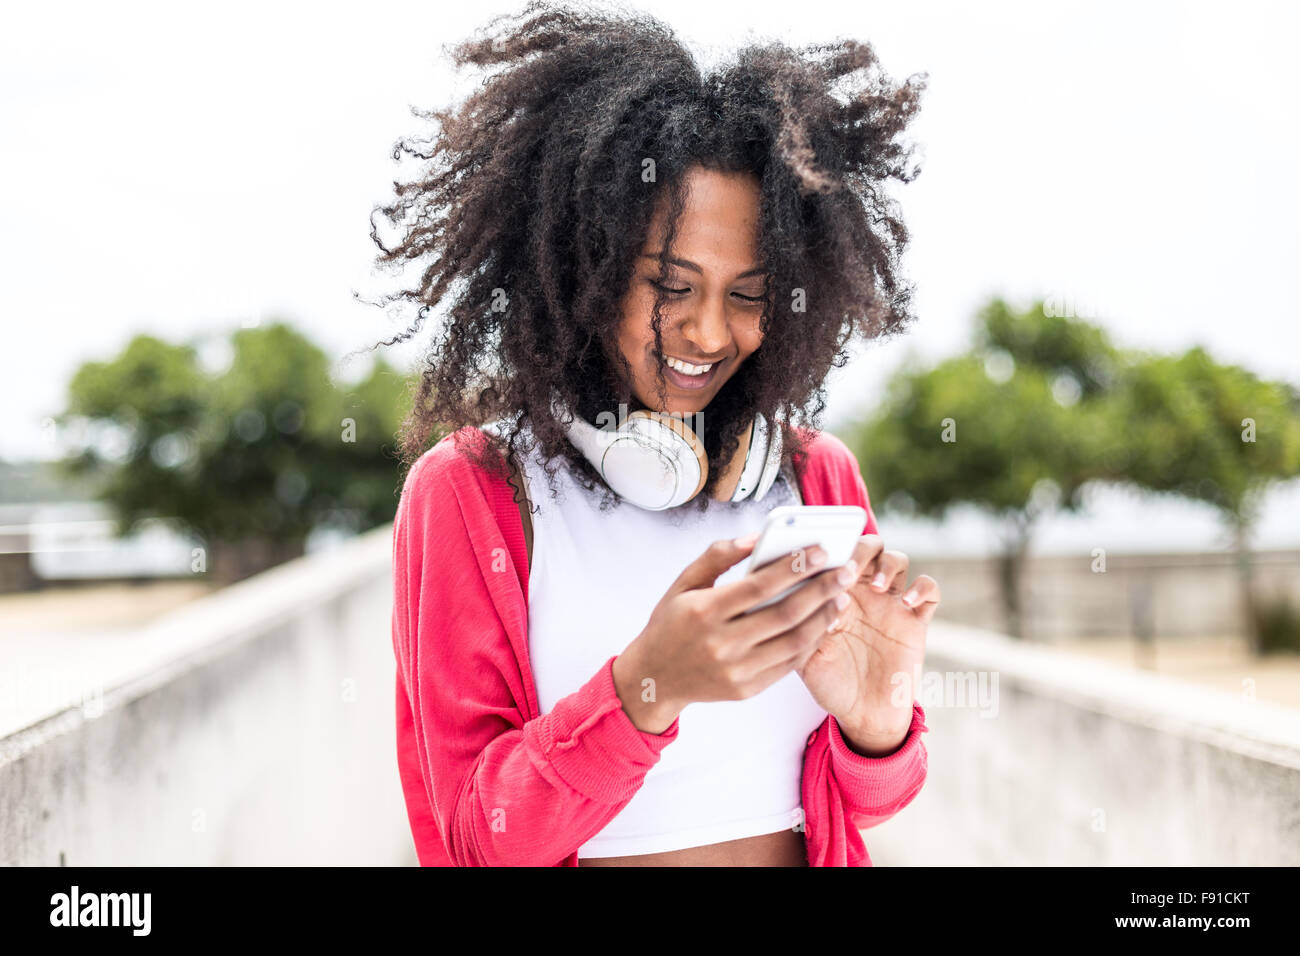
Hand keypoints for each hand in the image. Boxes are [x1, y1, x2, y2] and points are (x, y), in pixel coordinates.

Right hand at [613, 533, 857, 732]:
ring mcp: (735, 670)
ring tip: (841, 597)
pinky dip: (810, 642)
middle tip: (845, 571)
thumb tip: (757, 537)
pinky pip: (788, 664)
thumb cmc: (672, 622)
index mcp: (704, 612)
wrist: (655, 678)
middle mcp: (721, 644)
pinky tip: (822, 623)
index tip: (821, 549)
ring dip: (823, 618)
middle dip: (821, 590)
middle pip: (784, 614)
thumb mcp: (683, 583)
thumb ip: (717, 556)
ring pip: (793, 642)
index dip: (794, 566)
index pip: (759, 586)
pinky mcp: (746, 689)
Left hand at [793, 535, 938, 753]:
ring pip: (897, 559)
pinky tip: (906, 602)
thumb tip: (783, 592)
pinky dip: (922, 588)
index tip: (820, 558)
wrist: (862, 715)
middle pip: (868, 546)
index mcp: (835, 593)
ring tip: (876, 588)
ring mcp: (891, 604)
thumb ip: (798, 623)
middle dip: (860, 548)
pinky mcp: (915, 621)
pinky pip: (930, 589)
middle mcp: (863, 592)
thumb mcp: (804, 651)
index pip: (836, 553)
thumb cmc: (829, 681)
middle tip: (850, 568)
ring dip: (888, 564)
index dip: (830, 548)